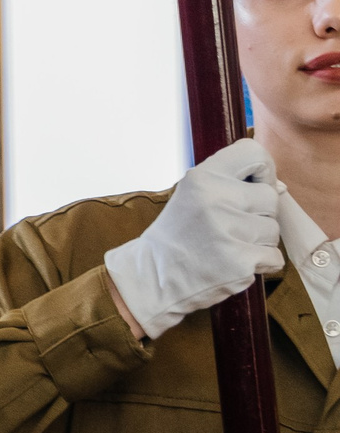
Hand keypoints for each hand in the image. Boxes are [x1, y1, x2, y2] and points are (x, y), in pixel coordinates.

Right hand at [102, 139, 285, 339]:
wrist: (151, 278)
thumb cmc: (179, 236)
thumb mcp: (194, 196)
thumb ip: (232, 185)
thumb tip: (281, 187)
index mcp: (201, 178)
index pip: (253, 154)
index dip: (262, 171)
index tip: (250, 187)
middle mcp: (213, 199)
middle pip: (270, 197)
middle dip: (258, 215)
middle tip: (229, 228)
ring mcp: (227, 231)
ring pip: (273, 230)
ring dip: (258, 242)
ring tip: (227, 247)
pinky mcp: (240, 261)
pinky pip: (274, 257)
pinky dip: (260, 264)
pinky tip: (232, 264)